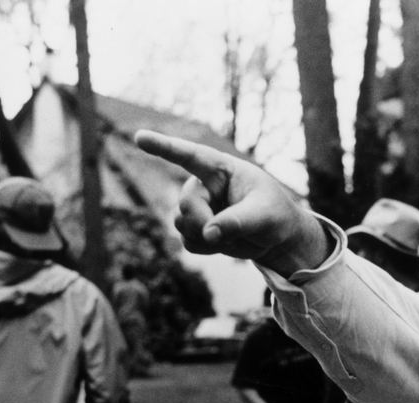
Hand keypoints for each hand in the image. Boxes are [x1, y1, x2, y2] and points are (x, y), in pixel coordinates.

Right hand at [134, 131, 330, 275]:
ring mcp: (199, 207)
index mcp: (221, 169)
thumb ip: (237, 222)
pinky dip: (205, 248)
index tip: (140, 137)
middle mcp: (205, 185)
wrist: (278, 238)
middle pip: (185, 202)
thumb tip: (209, 233)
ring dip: (203, 236)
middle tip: (224, 231)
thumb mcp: (264, 215)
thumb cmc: (276, 215)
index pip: (190, 155)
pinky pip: (187, 242)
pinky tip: (224, 243)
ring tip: (231, 234)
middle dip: (202, 221)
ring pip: (181, 223)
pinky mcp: (197, 229)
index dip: (164, 146)